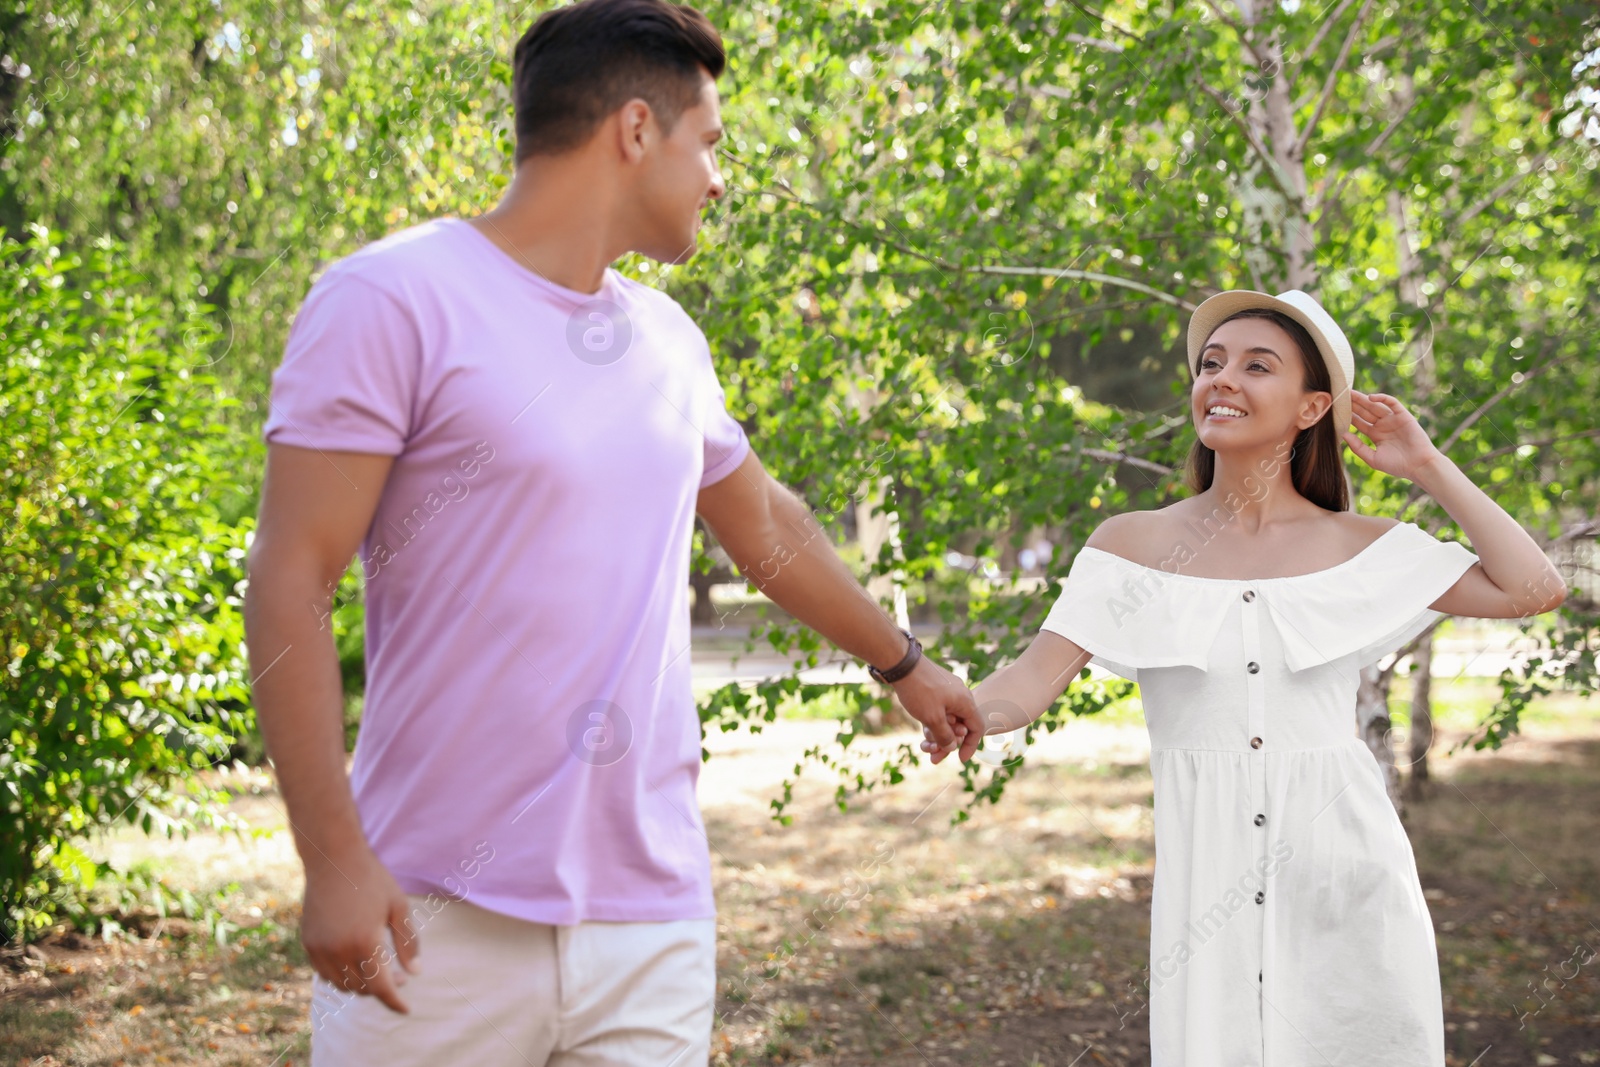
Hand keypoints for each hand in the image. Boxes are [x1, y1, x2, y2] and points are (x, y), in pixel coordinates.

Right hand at [300, 845, 419, 1013]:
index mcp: (365, 942)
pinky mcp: (308, 943)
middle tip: (400, 977)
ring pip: (341, 985)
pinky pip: (324, 973)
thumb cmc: (372, 879)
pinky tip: (355, 964)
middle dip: (382, 989)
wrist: (333, 859)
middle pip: (362, 988)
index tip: (406, 1009)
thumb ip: (408, 942)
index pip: (381, 987)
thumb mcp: (398, 907)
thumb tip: (415, 973)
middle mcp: (339, 951)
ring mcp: (319, 949)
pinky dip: (340, 977)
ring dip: (361, 985)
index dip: (394, 1002)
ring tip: (379, 971)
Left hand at [892, 656, 982, 763]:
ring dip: (937, 734)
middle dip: (947, 742)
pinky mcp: (936, 689)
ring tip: (923, 745)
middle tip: (933, 756)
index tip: (960, 759)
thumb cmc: (919, 690)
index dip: (970, 746)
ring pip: (948, 719)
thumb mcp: (932, 718)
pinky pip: (939, 710)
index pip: (976, 728)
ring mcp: (948, 692)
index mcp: (965, 702)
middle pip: (960, 726)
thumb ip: (944, 736)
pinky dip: (933, 722)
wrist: (901, 663)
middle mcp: (960, 696)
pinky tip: (922, 729)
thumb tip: (951, 747)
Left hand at [1342, 390, 1446, 482]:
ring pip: (1375, 406)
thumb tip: (1343, 434)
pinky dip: (1383, 398)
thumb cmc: (1397, 465)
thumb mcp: (1372, 458)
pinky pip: (1392, 403)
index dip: (1348, 416)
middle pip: (1365, 412)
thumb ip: (1357, 447)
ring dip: (1363, 399)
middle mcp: (1383, 425)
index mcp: (1375, 435)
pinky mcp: (1404, 415)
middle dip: (1353, 404)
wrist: (1419, 465)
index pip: (1358, 422)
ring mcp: (1393, 419)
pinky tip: (1371, 397)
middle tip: (1340, 396)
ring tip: (1350, 393)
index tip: (1335, 410)